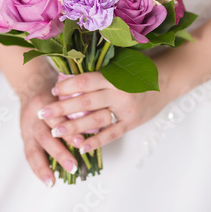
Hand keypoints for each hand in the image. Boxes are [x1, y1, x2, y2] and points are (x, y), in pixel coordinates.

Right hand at [20, 90, 84, 187]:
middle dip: (59, 153)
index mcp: (45, 103)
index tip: (81, 143)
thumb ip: (76, 106)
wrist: (32, 87)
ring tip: (52, 181)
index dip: (67, 131)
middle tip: (74, 166)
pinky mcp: (24, 138)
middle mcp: (34, 117)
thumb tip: (98, 125)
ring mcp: (27, 128)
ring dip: (43, 166)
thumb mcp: (64, 94)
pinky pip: (29, 155)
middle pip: (44, 136)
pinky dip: (37, 169)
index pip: (56, 118)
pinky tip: (47, 181)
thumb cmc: (55, 93)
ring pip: (33, 148)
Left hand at [37, 70, 171, 153]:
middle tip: (43, 113)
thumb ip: (100, 71)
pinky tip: (81, 147)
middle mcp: (119, 93)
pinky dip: (97, 141)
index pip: (85, 81)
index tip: (53, 91)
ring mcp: (126, 110)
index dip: (67, 86)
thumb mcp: (120, 65)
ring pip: (96, 120)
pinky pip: (112, 134)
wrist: (167, 80)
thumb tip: (71, 75)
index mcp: (115, 76)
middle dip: (62, 108)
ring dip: (74, 127)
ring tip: (56, 132)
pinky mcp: (132, 123)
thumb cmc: (140, 69)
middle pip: (85, 102)